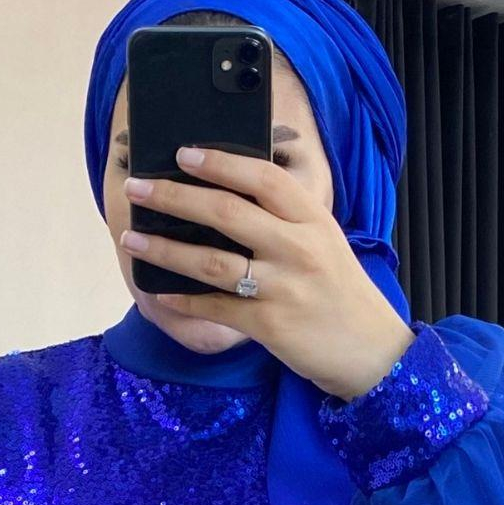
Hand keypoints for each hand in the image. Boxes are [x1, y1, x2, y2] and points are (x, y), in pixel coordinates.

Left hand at [120, 144, 415, 400]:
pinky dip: (184, 299)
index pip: (262, 177)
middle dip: (174, 197)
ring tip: (132, 238)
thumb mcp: (325, 241)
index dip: (220, 162)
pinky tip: (159, 292)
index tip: (183, 153)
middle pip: (225, 213)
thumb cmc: (341, 291)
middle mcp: (297, 248)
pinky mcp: (270, 325)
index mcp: (313, 218)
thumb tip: (227, 192)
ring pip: (211, 261)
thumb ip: (286, 217)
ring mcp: (282, 287)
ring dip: (165, 249)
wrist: (371, 351)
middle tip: (137, 187)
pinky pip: (216, 308)